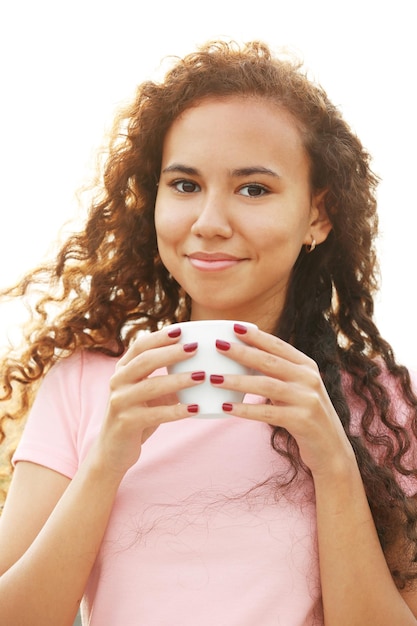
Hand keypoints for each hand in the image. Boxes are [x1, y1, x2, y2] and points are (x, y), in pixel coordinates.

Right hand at [94, 327, 204, 475]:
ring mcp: (119, 402)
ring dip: (179, 380)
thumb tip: (202, 366)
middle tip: (195, 348)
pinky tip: (196, 408)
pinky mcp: (126, 423)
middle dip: (172, 352)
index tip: (182, 329)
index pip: (140, 346)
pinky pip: (155, 414)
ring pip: (151, 386)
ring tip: (202, 376)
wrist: (112, 451)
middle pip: (145, 361)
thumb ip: (167, 380)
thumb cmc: (137, 416)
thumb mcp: (150, 395)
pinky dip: (177, 410)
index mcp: (122, 370)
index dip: (160, 337)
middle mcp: (117, 382)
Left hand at [212, 324, 355, 477]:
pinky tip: (226, 407)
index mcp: (307, 366)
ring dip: (238, 381)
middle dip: (242, 352)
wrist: (332, 450)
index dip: (256, 336)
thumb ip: (278, 374)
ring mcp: (308, 399)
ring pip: (266, 385)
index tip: (233, 327)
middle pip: (270, 361)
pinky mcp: (302, 420)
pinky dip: (245, 409)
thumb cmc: (305, 415)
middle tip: (218, 346)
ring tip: (214, 379)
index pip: (278, 345)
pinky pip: (268, 412)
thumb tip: (243, 358)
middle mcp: (309, 378)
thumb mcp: (297, 389)